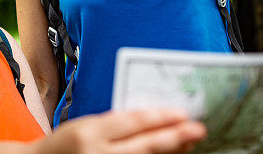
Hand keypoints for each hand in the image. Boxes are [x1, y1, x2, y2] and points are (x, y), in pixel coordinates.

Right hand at [33, 109, 206, 153]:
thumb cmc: (64, 144)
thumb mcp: (86, 126)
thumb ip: (115, 126)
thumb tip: (154, 123)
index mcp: (90, 132)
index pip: (133, 122)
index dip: (160, 117)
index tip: (181, 113)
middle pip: (145, 146)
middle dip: (175, 137)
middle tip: (198, 129)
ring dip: (170, 153)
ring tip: (188, 144)